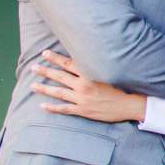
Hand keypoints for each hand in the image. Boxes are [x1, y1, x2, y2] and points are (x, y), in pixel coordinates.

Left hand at [29, 51, 144, 122]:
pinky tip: (42, 106)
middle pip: (60, 76)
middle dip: (45, 71)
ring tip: (32, 85)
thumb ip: (96, 65)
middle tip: (33, 67)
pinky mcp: (83, 110)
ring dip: (44, 88)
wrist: (131, 104)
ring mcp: (82, 99)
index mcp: (90, 74)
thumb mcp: (110, 72)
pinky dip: (52, 108)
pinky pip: (64, 109)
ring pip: (58, 92)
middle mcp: (83, 86)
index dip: (55, 58)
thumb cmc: (124, 86)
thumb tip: (84, 57)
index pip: (68, 63)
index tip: (45, 53)